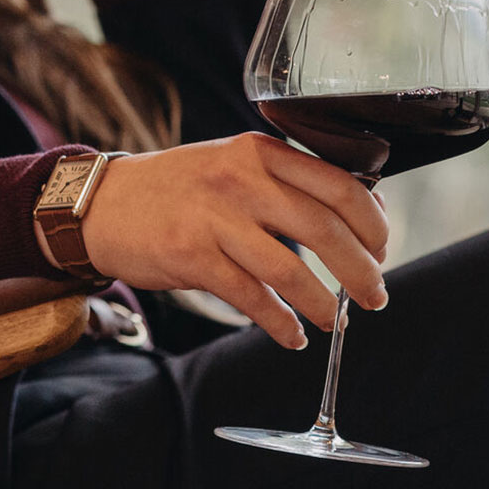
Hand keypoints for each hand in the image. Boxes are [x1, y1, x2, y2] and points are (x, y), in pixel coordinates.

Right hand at [73, 135, 389, 350]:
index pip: (338, 184)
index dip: (372, 224)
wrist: (106, 203)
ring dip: (322, 304)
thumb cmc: (183, 190)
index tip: (382, 250)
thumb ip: (291, 183)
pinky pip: (251, 298)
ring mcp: (214, 218)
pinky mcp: (193, 257)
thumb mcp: (238, 166)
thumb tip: (363, 212)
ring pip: (290, 269)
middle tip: (374, 297)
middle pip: (324, 228)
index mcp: (261, 152)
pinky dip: (279, 323)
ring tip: (334, 322)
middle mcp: (241, 179)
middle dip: (359, 271)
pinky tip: (292, 336)